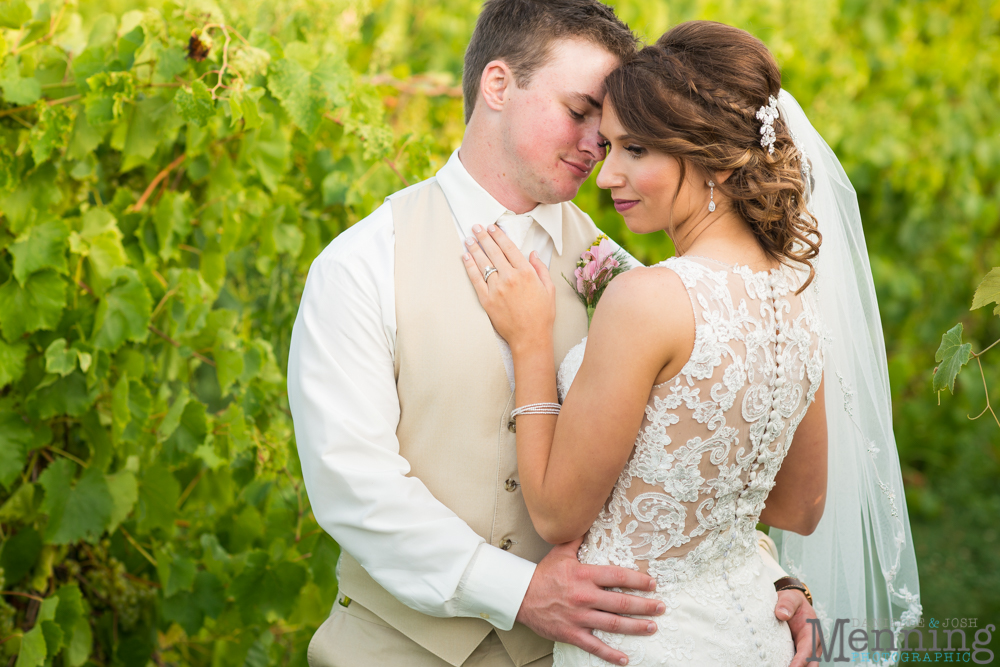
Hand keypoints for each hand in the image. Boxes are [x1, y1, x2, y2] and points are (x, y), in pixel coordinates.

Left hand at [461, 223, 554, 351]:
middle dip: (483, 237)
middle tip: (476, 227)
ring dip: (474, 249)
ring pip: (483, 263)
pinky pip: (475, 280)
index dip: (499, 236)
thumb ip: (540, 269)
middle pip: (493, 252)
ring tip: (468, 239)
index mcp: (526, 273)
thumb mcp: (549, 289)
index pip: (509, 248)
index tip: (492, 227)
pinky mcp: (486, 300)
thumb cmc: (542, 314)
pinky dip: (469, 267)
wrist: (530, 337)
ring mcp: (496, 289)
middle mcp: (510, 277)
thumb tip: (533, 253)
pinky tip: (465, 258)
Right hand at [516, 538, 664, 665]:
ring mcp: (578, 617)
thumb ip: (577, 538)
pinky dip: (610, 654)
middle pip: (621, 603)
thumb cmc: (542, 574)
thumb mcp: (560, 552)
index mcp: (584, 575)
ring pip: (613, 624)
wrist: (520, 596)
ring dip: (635, 627)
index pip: (617, 576)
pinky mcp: (571, 633)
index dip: (638, 580)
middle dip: (644, 605)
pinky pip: (594, 646)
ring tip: (652, 627)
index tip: (652, 584)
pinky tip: (625, 658)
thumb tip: (587, 518)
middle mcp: (584, 597)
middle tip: (661, 607)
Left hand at [775, 589, 819, 666]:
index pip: (808, 650)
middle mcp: (813, 644)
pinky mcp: (798, 653)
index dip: (800, 661)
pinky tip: (775, 665)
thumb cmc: (792, 602)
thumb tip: (781, 614)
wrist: (793, 604)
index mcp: (813, 631)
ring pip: (805, 666)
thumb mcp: (790, 598)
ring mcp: (806, 650)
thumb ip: (787, 604)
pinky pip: (796, 663)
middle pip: (810, 664)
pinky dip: (790, 666)